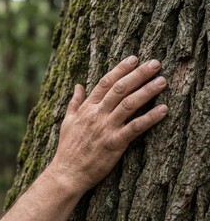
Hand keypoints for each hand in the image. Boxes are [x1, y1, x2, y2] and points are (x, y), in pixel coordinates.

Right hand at [48, 56, 167, 193]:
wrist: (68, 172)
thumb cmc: (68, 147)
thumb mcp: (67, 121)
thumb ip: (74, 102)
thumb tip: (78, 85)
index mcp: (87, 108)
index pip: (105, 82)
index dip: (120, 69)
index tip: (134, 59)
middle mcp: (97, 114)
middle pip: (120, 89)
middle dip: (138, 74)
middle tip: (155, 64)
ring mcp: (106, 128)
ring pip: (129, 104)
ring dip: (147, 91)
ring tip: (162, 81)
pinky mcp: (114, 143)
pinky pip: (135, 127)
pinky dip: (150, 118)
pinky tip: (163, 109)